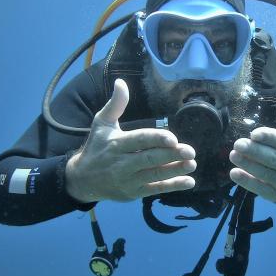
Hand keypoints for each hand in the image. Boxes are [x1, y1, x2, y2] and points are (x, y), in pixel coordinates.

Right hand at [65, 78, 195, 202]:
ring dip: (175, 170)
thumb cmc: (97, 147)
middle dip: (170, 155)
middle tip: (190, 151)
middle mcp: (122, 163)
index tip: (173, 138)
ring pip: (154, 175)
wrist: (83, 180)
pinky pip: (155, 189)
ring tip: (192, 164)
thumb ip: (115, 105)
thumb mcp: (102, 124)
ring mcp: (129, 180)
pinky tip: (189, 182)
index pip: (139, 140)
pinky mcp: (134, 193)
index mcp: (116, 143)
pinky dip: (172, 186)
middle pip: (149, 159)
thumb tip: (121, 83)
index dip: (156, 139)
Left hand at [229, 85, 275, 210]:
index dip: (270, 138)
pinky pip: (261, 189)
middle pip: (274, 160)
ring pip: (266, 174)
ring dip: (248, 165)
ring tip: (233, 154)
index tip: (255, 133)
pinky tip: (234, 173)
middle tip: (238, 143)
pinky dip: (247, 182)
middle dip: (255, 152)